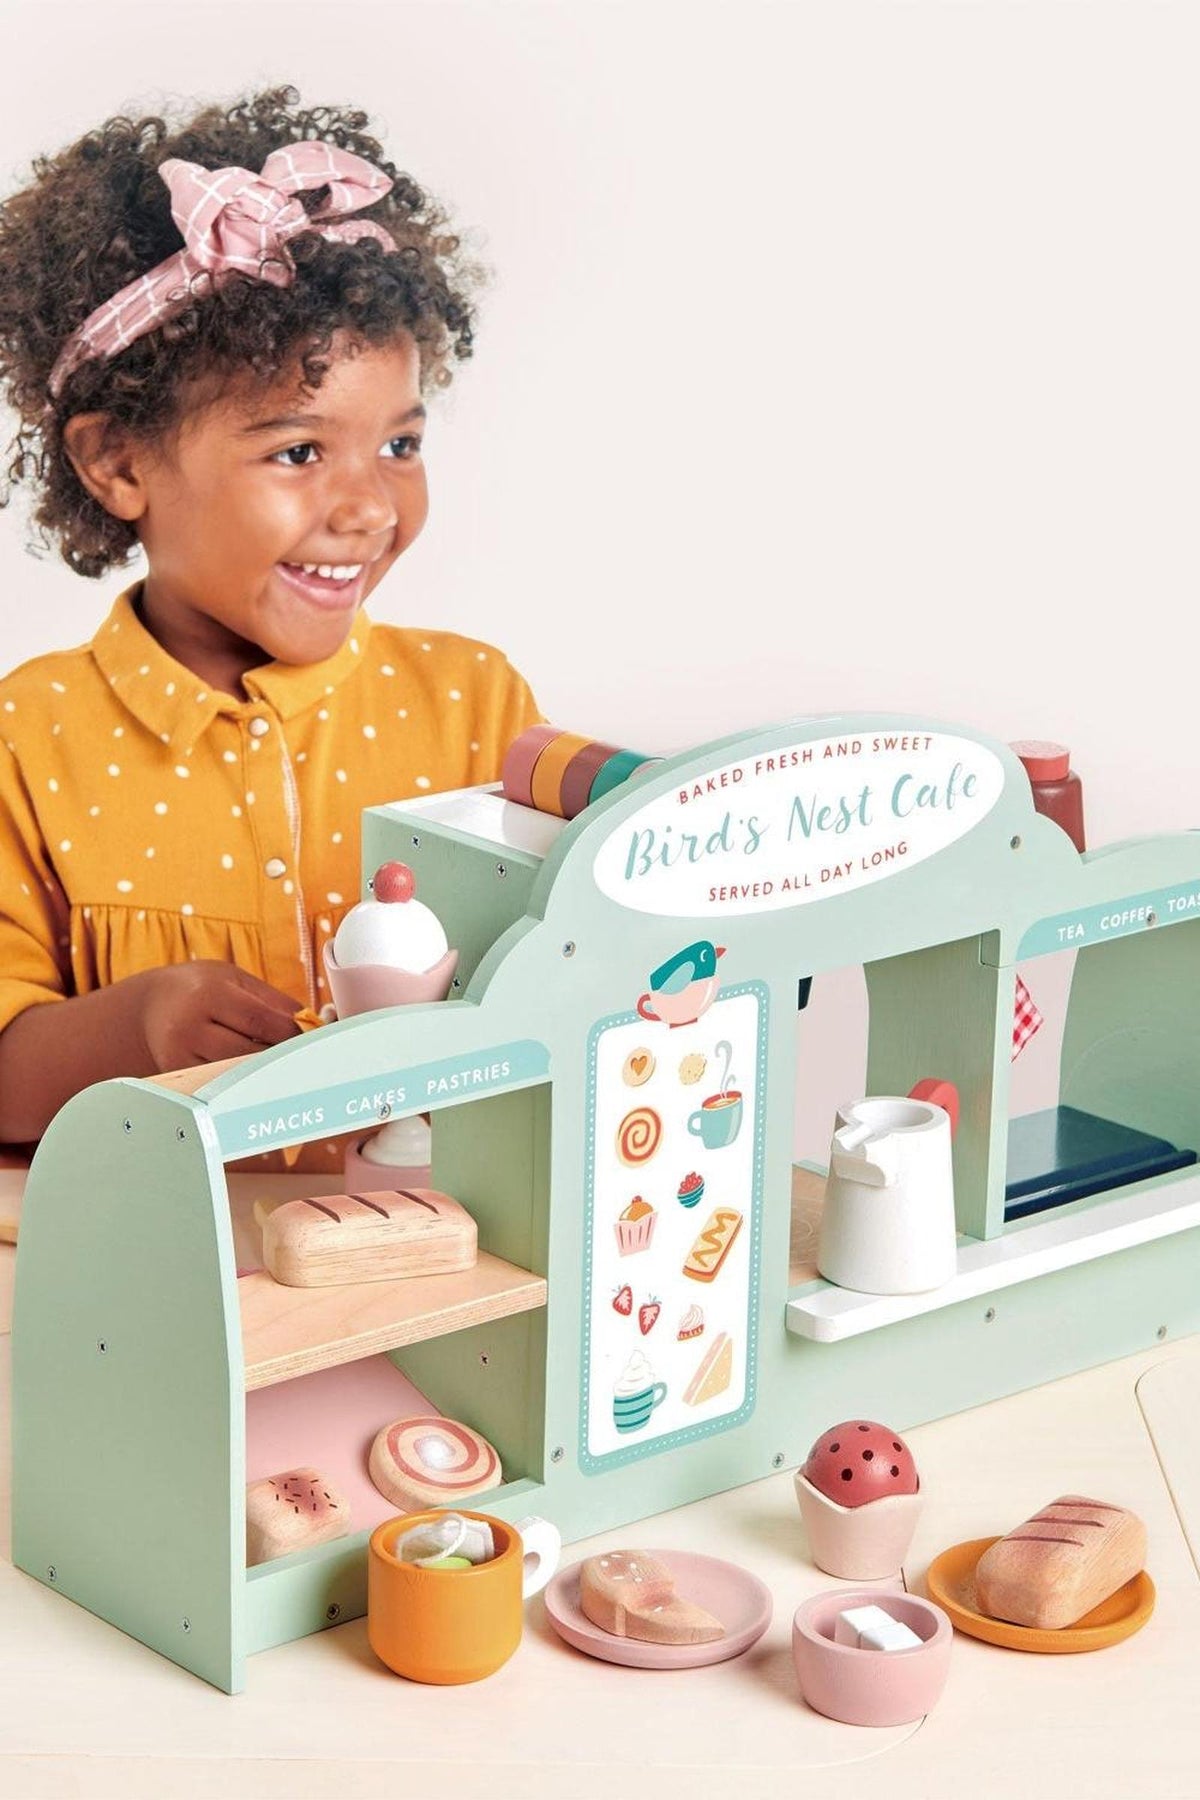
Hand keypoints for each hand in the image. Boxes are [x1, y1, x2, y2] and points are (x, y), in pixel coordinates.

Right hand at [131, 961, 303, 1072]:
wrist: (151, 1006)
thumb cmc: (203, 989)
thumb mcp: (236, 980)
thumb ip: (275, 1002)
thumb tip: (314, 1026)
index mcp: (209, 994)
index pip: (262, 1022)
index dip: (293, 1035)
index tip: (315, 1041)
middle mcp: (189, 1027)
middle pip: (249, 1053)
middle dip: (281, 1057)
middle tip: (306, 1059)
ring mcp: (179, 1056)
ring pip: (236, 1074)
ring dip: (264, 1072)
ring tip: (281, 1066)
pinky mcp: (177, 1076)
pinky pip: (219, 1084)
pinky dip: (241, 1081)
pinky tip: (254, 1076)